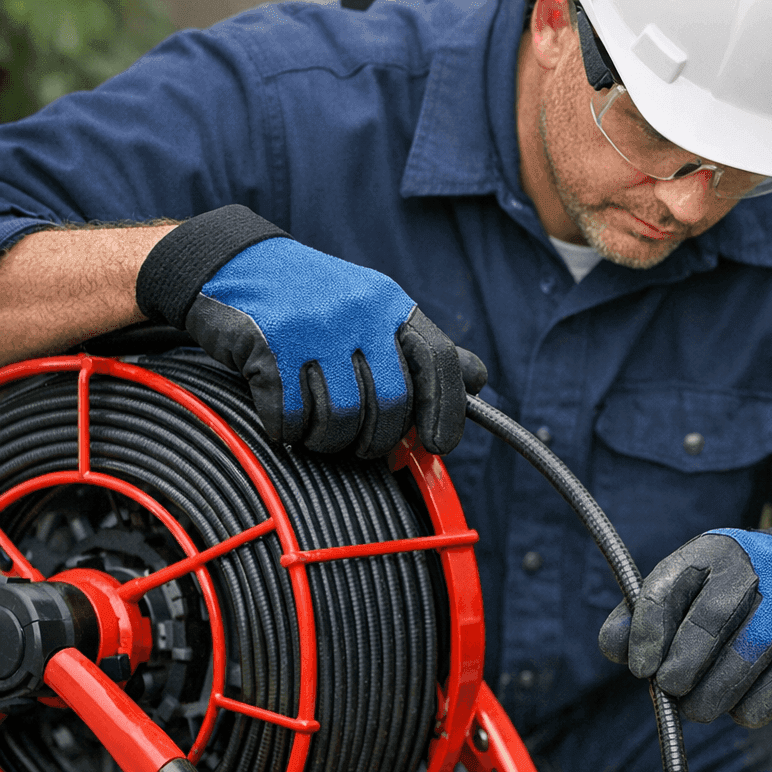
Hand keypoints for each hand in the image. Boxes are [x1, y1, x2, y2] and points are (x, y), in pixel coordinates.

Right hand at [136, 205, 485, 457]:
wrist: (230, 263)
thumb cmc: (310, 300)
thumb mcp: (372, 310)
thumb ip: (420, 349)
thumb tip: (477, 382)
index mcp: (391, 304)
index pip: (439, 362)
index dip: (446, 411)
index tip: (437, 445)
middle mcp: (359, 312)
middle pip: (391, 403)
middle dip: (377, 439)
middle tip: (359, 444)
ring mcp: (314, 327)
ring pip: (342, 417)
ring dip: (329, 439)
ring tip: (317, 430)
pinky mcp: (269, 344)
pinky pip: (292, 416)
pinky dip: (289, 430)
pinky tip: (284, 419)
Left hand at [599, 527, 771, 726]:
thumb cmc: (725, 589)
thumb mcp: (682, 585)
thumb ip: (641, 616)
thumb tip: (615, 648)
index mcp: (711, 552)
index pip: (666, 590)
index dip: (647, 633)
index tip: (642, 669)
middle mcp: (756, 568)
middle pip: (711, 622)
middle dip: (683, 668)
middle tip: (670, 691)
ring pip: (748, 656)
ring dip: (715, 695)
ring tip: (697, 707)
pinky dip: (754, 706)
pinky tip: (738, 707)